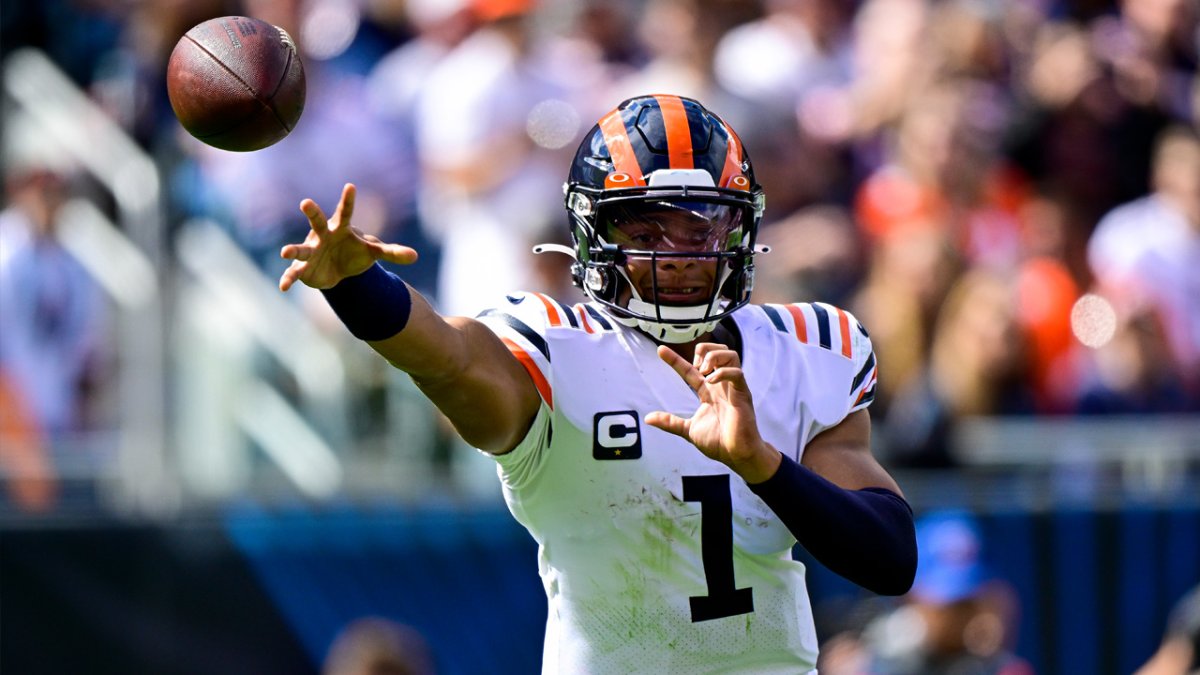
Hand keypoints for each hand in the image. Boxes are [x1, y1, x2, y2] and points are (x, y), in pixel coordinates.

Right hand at [278, 183, 418, 291]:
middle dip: (312, 213)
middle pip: (317, 222)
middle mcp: (322, 235)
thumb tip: (415, 256)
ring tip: (285, 252)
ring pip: (301, 249)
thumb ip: (392, 252)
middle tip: (306, 202)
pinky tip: (283, 287)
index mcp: (340, 228)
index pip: (346, 212)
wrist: (338, 269)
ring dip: (293, 250)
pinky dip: (288, 278)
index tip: (351, 187)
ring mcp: (310, 251)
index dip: (348, 200)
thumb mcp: (374, 252)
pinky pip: (294, 273)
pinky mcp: (303, 268)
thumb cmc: (355, 253)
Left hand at [645, 343, 781, 482]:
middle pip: (717, 352)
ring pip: (730, 355)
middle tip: (695, 366)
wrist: (736, 456)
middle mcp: (721, 386)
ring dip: (714, 357)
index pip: (690, 370)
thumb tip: (648, 418)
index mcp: (709, 392)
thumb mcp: (688, 430)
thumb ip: (670, 422)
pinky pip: (737, 373)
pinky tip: (711, 381)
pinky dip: (723, 372)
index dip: (674, 359)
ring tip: (703, 371)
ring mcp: (733, 388)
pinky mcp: (743, 395)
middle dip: (704, 351)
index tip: (660, 350)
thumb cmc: (718, 443)